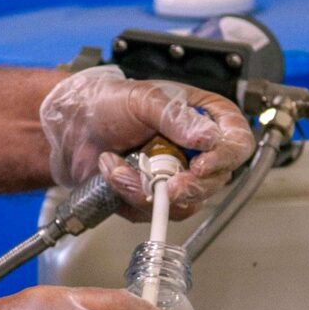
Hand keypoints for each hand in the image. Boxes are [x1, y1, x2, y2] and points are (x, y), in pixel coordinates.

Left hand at [39, 66, 254, 219]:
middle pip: (217, 180)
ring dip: (148, 189)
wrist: (71, 127)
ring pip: (186, 201)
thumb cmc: (108, 103)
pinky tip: (114, 172)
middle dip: (186, 184)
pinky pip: (157, 210)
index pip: (237, 142)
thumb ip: (177, 117)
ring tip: (119, 166)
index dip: (225, 157)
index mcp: (204, 117)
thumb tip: (208, 137)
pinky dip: (130, 194)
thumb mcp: (144, 99)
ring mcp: (177, 175)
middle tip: (166, 181)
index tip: (201, 164)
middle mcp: (196, 149)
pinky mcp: (155, 197)